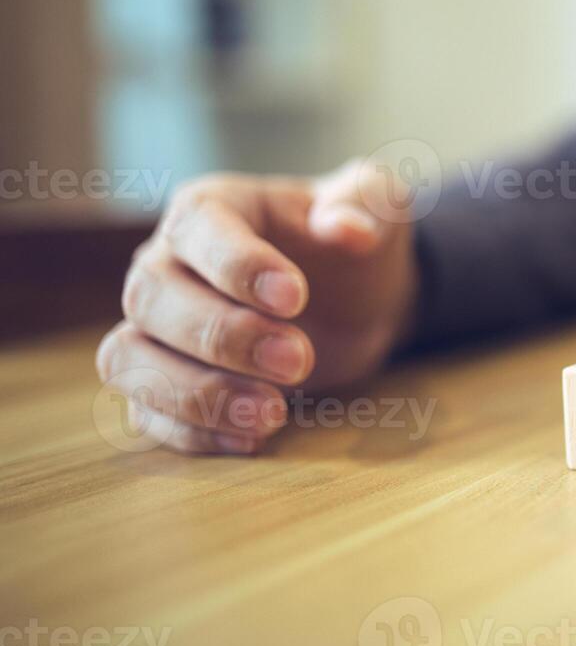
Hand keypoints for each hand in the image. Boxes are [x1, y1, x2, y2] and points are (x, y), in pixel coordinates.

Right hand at [95, 160, 418, 454]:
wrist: (357, 301)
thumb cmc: (354, 245)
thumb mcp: (377, 209)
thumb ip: (368, 206)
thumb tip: (349, 229)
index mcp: (214, 207)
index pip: (197, 225)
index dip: (238, 264)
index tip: (296, 298)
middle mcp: (167, 262)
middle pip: (151, 296)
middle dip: (224, 336)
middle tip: (298, 360)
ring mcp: (156, 326)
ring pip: (129, 358)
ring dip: (196, 393)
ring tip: (273, 415)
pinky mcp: (162, 381)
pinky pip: (145, 411)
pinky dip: (191, 432)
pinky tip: (253, 439)